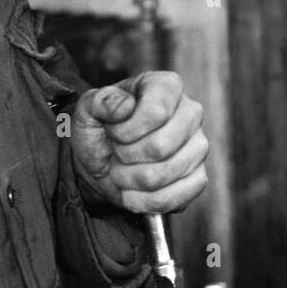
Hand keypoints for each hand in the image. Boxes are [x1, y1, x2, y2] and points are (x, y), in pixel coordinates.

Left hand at [71, 70, 208, 214]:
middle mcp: (191, 113)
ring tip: (123, 169)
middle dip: (126, 156)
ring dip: (130, 179)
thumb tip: (124, 106)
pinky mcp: (199, 179)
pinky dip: (144, 201)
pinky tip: (134, 190)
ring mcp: (198, 147)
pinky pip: (174, 198)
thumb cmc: (100, 130)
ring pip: (163, 175)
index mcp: (167, 86)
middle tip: (117, 151)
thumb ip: (100, 101)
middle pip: (160, 147)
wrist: (102, 161)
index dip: (125, 130)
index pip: (156, 112)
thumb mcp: (87, 109)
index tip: (112, 131)